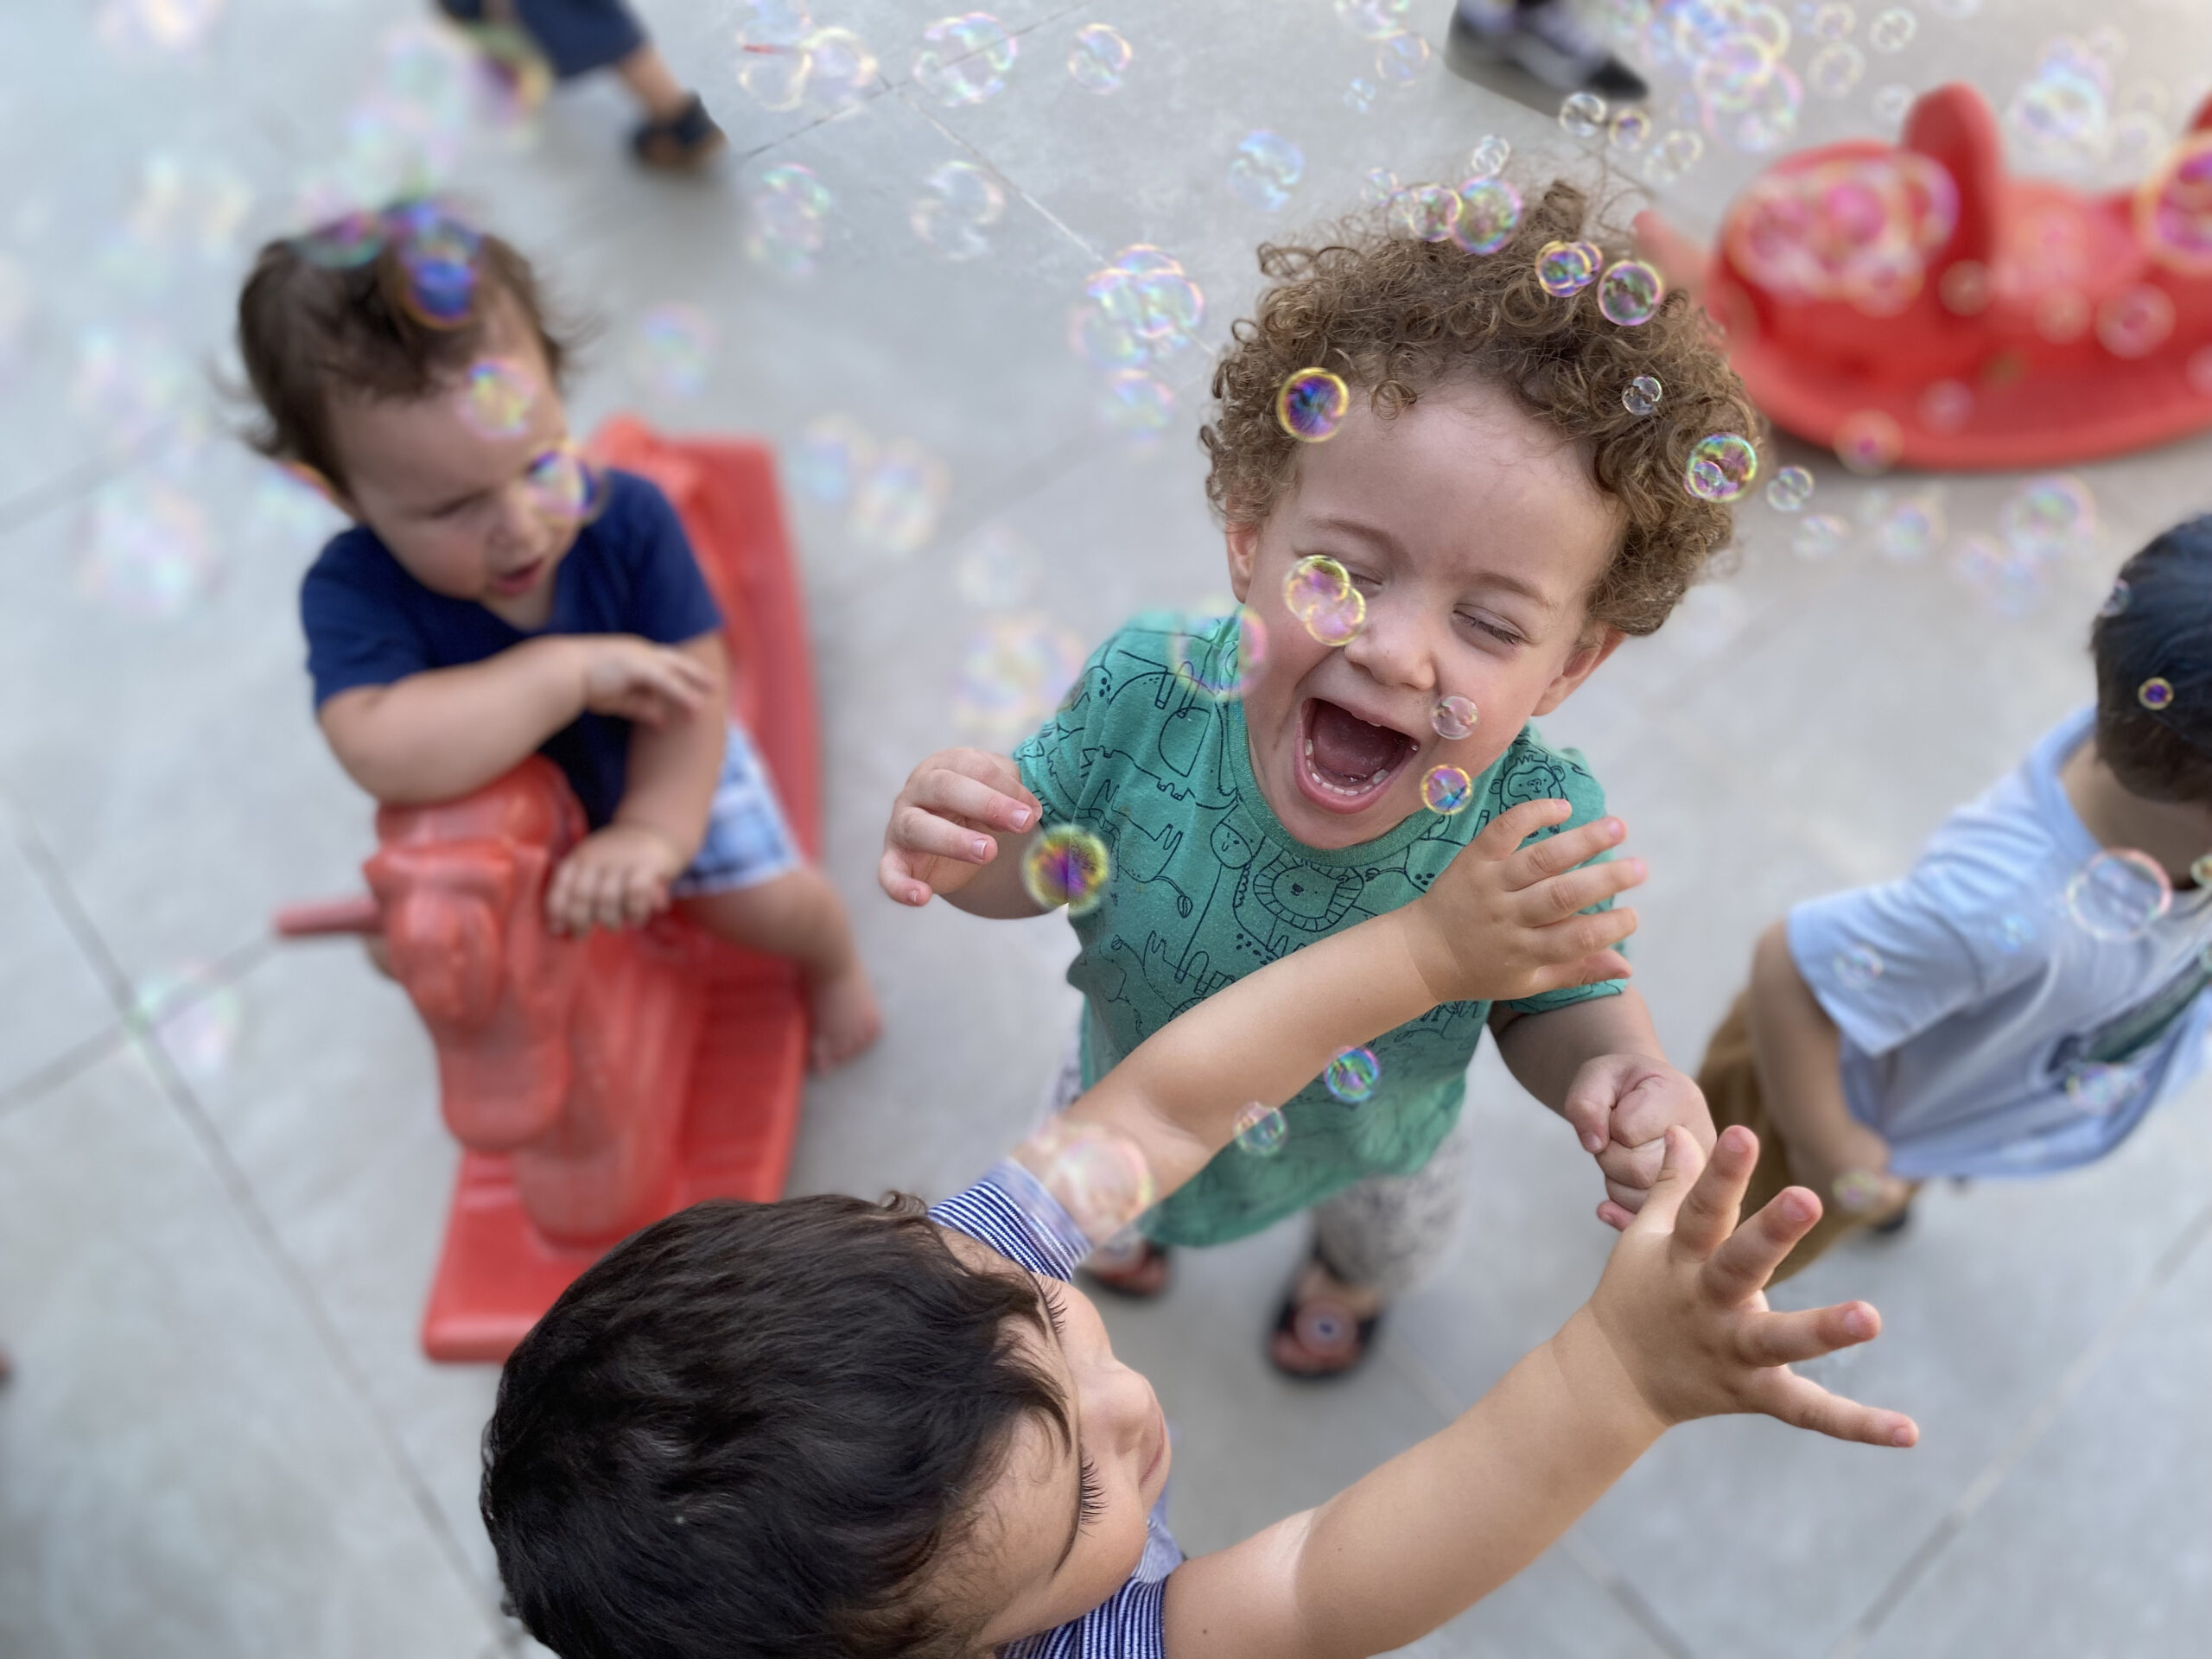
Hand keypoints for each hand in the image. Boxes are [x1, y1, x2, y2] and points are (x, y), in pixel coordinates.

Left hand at [546, 824, 687, 933]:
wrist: (651, 830)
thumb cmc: (616, 862)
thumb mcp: (592, 868)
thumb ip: (577, 894)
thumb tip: (558, 930)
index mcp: (580, 857)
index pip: (561, 885)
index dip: (557, 911)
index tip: (558, 929)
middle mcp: (598, 855)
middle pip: (582, 895)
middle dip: (579, 921)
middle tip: (583, 934)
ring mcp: (622, 859)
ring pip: (607, 898)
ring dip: (609, 920)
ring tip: (614, 925)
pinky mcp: (647, 864)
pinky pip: (635, 894)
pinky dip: (635, 912)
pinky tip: (636, 919)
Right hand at [575, 636, 715, 728]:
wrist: (561, 671)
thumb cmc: (581, 682)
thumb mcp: (617, 698)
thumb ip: (642, 708)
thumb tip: (663, 722)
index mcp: (632, 653)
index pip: (663, 662)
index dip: (681, 672)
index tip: (696, 680)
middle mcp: (640, 651)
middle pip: (676, 662)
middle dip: (696, 674)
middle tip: (715, 684)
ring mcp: (640, 657)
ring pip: (675, 674)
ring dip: (693, 688)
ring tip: (707, 705)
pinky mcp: (640, 667)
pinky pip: (668, 683)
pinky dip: (683, 696)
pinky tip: (696, 708)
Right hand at [878, 747, 1039, 906]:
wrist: (949, 832)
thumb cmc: (975, 807)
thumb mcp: (998, 794)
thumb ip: (1013, 796)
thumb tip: (1028, 813)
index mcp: (945, 765)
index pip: (974, 766)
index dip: (1005, 787)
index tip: (1032, 812)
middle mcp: (917, 789)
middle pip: (944, 788)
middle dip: (987, 804)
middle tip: (1022, 823)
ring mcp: (901, 824)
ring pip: (917, 827)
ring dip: (953, 840)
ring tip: (988, 852)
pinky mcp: (895, 859)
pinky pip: (888, 873)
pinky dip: (900, 887)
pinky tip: (922, 897)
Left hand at [1404, 799, 1643, 1005]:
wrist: (1422, 953)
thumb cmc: (1482, 970)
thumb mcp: (1529, 982)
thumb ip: (1578, 971)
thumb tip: (1628, 968)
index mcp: (1524, 951)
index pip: (1574, 940)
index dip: (1608, 929)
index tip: (1633, 915)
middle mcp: (1508, 916)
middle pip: (1561, 896)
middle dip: (1605, 880)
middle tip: (1640, 868)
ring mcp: (1489, 884)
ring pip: (1540, 860)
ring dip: (1582, 841)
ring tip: (1618, 827)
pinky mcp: (1473, 859)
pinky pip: (1503, 831)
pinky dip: (1532, 815)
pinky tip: (1562, 808)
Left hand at [1561, 1057, 1717, 1230]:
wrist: (1640, 1095)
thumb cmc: (1620, 1084)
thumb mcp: (1596, 1077)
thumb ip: (1586, 1102)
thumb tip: (1594, 1144)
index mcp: (1681, 1098)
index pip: (1628, 1129)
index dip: (1607, 1126)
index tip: (1616, 1112)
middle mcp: (1702, 1141)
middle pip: (1640, 1172)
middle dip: (1611, 1159)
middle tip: (1616, 1140)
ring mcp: (1702, 1177)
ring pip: (1645, 1204)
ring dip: (1618, 1185)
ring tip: (1628, 1157)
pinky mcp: (1690, 1202)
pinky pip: (1652, 1223)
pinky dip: (1623, 1214)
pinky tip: (1610, 1206)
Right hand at [1582, 1124, 1918, 1447]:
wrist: (1612, 1379)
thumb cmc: (1637, 1293)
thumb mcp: (1645, 1237)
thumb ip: (1672, 1185)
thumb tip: (1682, 1129)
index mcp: (1680, 1258)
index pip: (1701, 1209)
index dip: (1720, 1173)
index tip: (1742, 1133)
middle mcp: (1705, 1303)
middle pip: (1739, 1265)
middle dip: (1771, 1233)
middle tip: (1808, 1197)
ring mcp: (1731, 1351)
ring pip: (1777, 1341)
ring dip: (1822, 1330)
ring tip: (1871, 1317)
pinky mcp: (1754, 1393)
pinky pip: (1807, 1410)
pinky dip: (1856, 1423)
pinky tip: (1909, 1431)